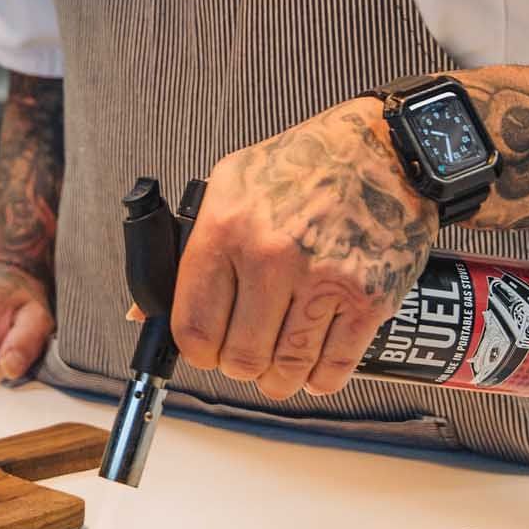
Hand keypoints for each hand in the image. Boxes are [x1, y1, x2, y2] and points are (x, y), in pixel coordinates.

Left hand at [171, 97, 437, 400]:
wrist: (383, 148)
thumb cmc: (303, 164)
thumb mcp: (230, 185)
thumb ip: (189, 248)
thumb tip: (145, 312)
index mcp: (227, 228)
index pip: (194, 326)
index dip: (197, 350)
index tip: (207, 349)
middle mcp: (271, 257)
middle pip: (241, 358)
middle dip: (240, 365)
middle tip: (248, 353)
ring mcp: (324, 281)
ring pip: (286, 371)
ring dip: (279, 380)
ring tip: (280, 366)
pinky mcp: (369, 299)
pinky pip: (333, 370)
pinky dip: (320, 379)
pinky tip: (315, 366)